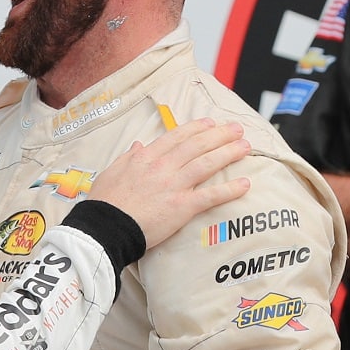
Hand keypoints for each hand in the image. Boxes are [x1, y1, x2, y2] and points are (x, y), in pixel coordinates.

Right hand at [89, 118, 250, 249]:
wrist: (105, 226)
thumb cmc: (104, 202)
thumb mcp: (110, 172)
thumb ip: (127, 157)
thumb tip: (138, 145)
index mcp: (145, 157)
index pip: (176, 137)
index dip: (196, 128)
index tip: (210, 123)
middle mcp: (162, 167)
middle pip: (197, 146)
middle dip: (219, 135)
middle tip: (237, 129)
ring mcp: (174, 185)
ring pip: (207, 164)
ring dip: (228, 153)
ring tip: (245, 147)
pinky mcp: (182, 206)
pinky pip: (211, 196)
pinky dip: (230, 190)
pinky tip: (245, 184)